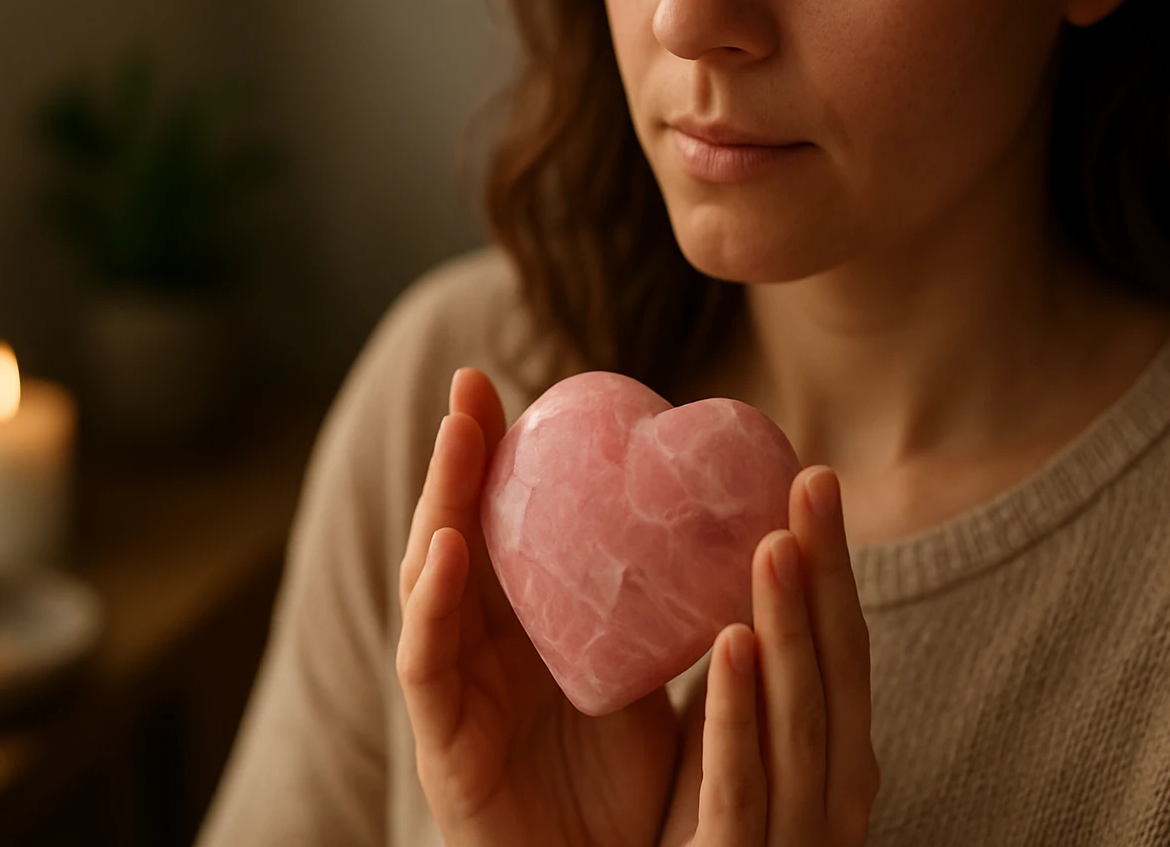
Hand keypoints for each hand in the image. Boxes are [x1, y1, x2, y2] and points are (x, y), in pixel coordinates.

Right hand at [396, 368, 678, 846]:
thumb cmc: (634, 786)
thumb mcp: (652, 675)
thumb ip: (670, 610)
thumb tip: (742, 521)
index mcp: (526, 627)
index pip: (505, 526)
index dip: (502, 456)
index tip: (512, 384)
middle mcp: (480, 649)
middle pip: (458, 535)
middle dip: (459, 459)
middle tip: (471, 385)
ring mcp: (454, 693)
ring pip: (431, 582)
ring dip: (439, 504)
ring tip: (460, 434)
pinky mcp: (443, 745)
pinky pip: (428, 665)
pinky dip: (431, 602)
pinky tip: (448, 548)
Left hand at [660, 467, 880, 846]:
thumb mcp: (732, 764)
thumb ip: (739, 693)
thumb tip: (714, 588)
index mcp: (828, 764)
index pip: (841, 653)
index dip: (835, 569)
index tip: (812, 481)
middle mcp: (827, 799)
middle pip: (838, 675)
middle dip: (827, 577)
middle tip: (811, 482)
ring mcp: (789, 840)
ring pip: (801, 724)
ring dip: (790, 629)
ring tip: (774, 543)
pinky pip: (739, 789)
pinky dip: (738, 715)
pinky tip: (729, 644)